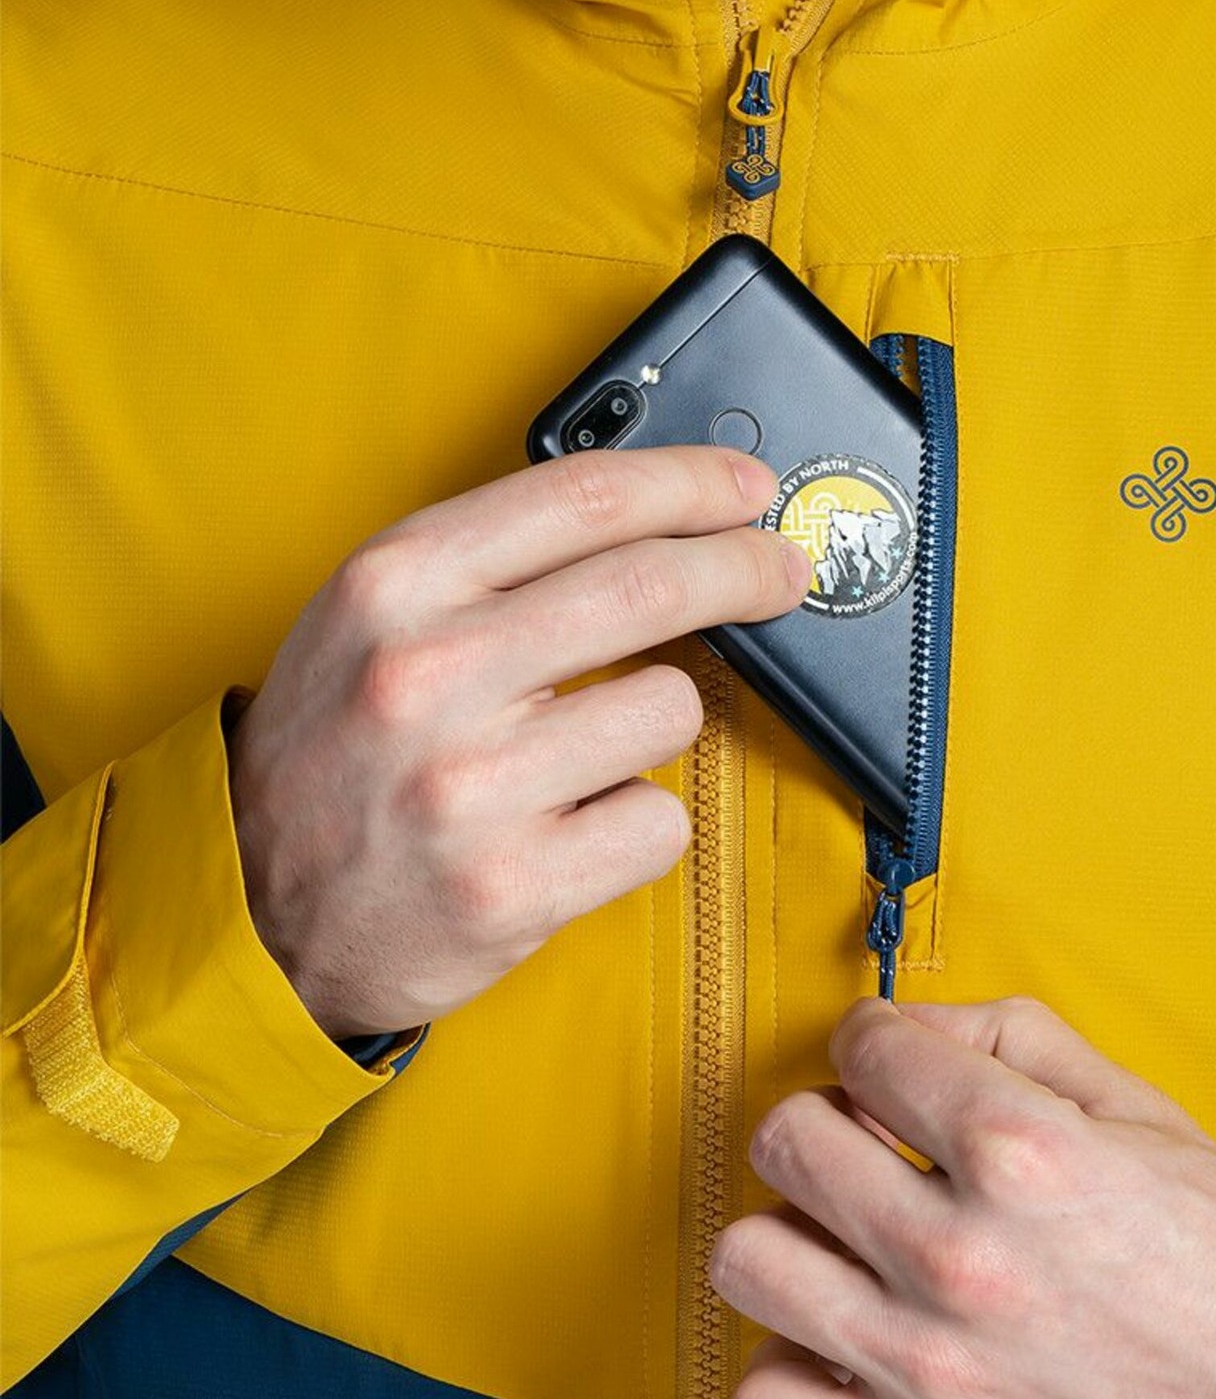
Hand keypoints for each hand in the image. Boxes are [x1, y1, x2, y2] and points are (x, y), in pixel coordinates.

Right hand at [229, 447, 804, 1037]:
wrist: (252, 914)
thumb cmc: (332, 757)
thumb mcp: (369, 624)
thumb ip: (490, 565)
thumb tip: (654, 523)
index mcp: (392, 587)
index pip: (582, 500)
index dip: (690, 484)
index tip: (746, 490)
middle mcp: (427, 676)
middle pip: (648, 586)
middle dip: (742, 570)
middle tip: (780, 574)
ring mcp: (472, 788)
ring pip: (669, 710)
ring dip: (656, 723)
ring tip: (588, 751)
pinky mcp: (514, 886)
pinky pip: (657, 822)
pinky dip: (637, 823)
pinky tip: (574, 828)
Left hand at [711, 996, 1215, 1398]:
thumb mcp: (1138, 1110)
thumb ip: (1011, 1038)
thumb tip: (908, 1023)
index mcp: (1021, 1152)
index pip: (863, 1047)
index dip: (876, 1042)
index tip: (894, 1067)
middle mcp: (960, 1255)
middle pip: (786, 1141)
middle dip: (825, 1125)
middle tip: (871, 1151)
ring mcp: (929, 1368)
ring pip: (749, 1260)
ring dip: (790, 1238)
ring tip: (847, 1248)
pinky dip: (788, 1369)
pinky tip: (841, 1345)